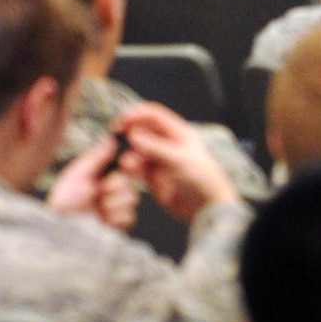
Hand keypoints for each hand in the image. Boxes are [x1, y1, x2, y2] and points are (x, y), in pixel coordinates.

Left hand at [48, 135, 140, 232]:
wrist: (58, 224)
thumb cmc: (65, 197)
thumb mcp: (80, 172)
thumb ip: (99, 156)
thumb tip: (113, 138)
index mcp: (106, 175)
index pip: (129, 165)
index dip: (130, 164)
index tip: (124, 164)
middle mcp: (114, 190)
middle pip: (131, 182)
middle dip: (115, 186)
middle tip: (99, 191)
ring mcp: (116, 208)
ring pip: (131, 199)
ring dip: (113, 203)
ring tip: (97, 207)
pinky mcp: (117, 225)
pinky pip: (129, 218)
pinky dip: (114, 218)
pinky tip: (102, 218)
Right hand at [113, 103, 239, 222]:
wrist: (206, 206)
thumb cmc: (200, 178)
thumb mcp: (179, 160)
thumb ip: (155, 147)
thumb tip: (133, 134)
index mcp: (178, 132)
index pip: (154, 116)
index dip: (137, 114)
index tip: (122, 120)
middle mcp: (167, 143)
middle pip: (142, 131)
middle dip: (128, 134)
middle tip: (115, 140)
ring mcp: (159, 160)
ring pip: (137, 151)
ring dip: (129, 154)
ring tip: (126, 164)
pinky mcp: (153, 176)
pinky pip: (137, 167)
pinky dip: (129, 168)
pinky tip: (126, 171)